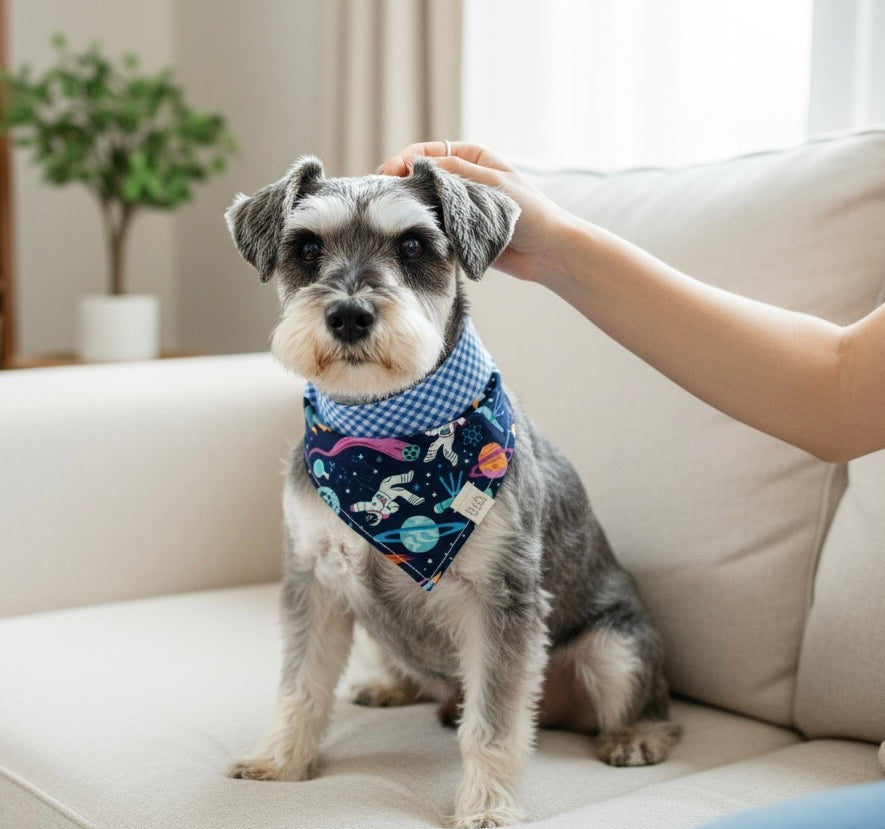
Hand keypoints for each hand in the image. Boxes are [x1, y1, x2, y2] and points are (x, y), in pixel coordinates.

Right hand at [379, 141, 576, 283]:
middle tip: (382, 193)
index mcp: (473, 157)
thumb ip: (454, 173)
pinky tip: (407, 230)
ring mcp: (459, 207)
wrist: (547, 252)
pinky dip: (421, 227)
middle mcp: (463, 179)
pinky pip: (433, 226)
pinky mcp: (458, 232)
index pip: (430, 152)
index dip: (406, 160)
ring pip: (425, 202)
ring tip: (389, 212)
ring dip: (409, 206)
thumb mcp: (489, 184)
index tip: (388, 172)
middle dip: (401, 183)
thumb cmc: (528, 212)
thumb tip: (418, 165)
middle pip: (422, 177)